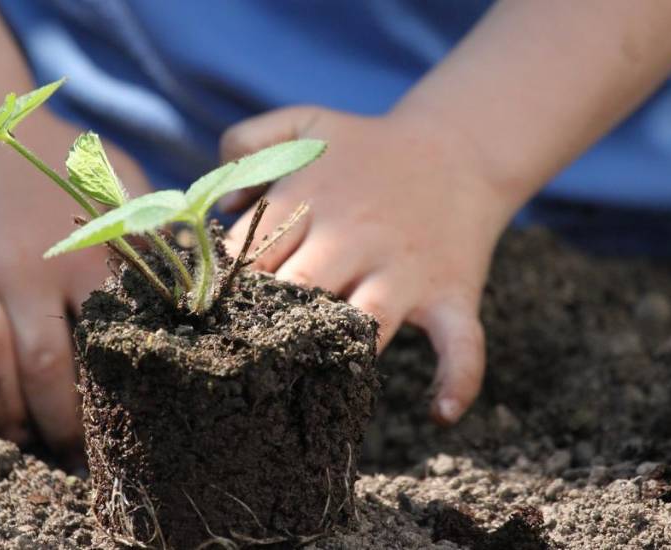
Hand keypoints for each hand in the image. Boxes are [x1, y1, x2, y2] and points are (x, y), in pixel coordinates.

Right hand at [0, 116, 148, 462]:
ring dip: (0, 409)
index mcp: (80, 252)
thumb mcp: (116, 179)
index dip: (114, 398)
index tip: (123, 430)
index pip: (104, 341)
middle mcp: (22, 266)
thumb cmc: (52, 156)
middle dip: (59, 423)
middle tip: (70, 454)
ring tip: (19, 436)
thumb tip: (199, 275)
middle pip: (43, 365)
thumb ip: (152, 227)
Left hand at [221, 106, 516, 423]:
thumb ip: (247, 142)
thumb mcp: (304, 123)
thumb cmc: (368, 148)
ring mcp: (404, 270)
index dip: (225, 288)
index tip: (208, 316)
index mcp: (312, 201)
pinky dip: (458, 380)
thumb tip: (220, 206)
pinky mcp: (451, 294)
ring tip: (311, 385)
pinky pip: (461, 344)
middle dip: (268, 324)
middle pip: (298, 291)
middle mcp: (354, 238)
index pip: (251, 255)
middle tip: (244, 357)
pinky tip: (439, 412)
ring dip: (338, 355)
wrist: (459, 148)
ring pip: (365, 324)